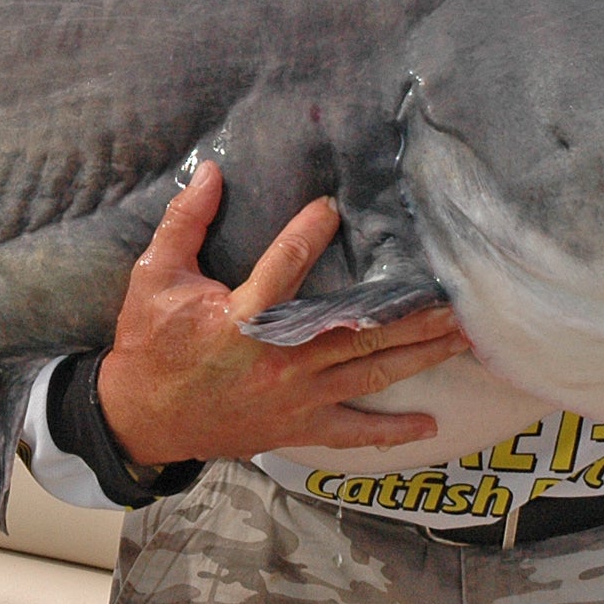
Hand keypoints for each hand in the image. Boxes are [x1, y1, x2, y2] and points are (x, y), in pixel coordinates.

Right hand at [95, 163, 469, 467]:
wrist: (143, 417)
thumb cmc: (151, 345)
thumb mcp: (155, 276)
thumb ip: (184, 222)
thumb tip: (211, 172)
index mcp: (242, 319)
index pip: (285, 267)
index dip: (309, 233)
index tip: (333, 208)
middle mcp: (279, 359)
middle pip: (356, 330)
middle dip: (409, 314)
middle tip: (454, 298)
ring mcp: (295, 397)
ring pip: (368, 373)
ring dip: (417, 355)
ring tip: (460, 338)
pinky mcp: (297, 425)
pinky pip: (352, 431)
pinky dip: (390, 431)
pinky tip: (428, 425)